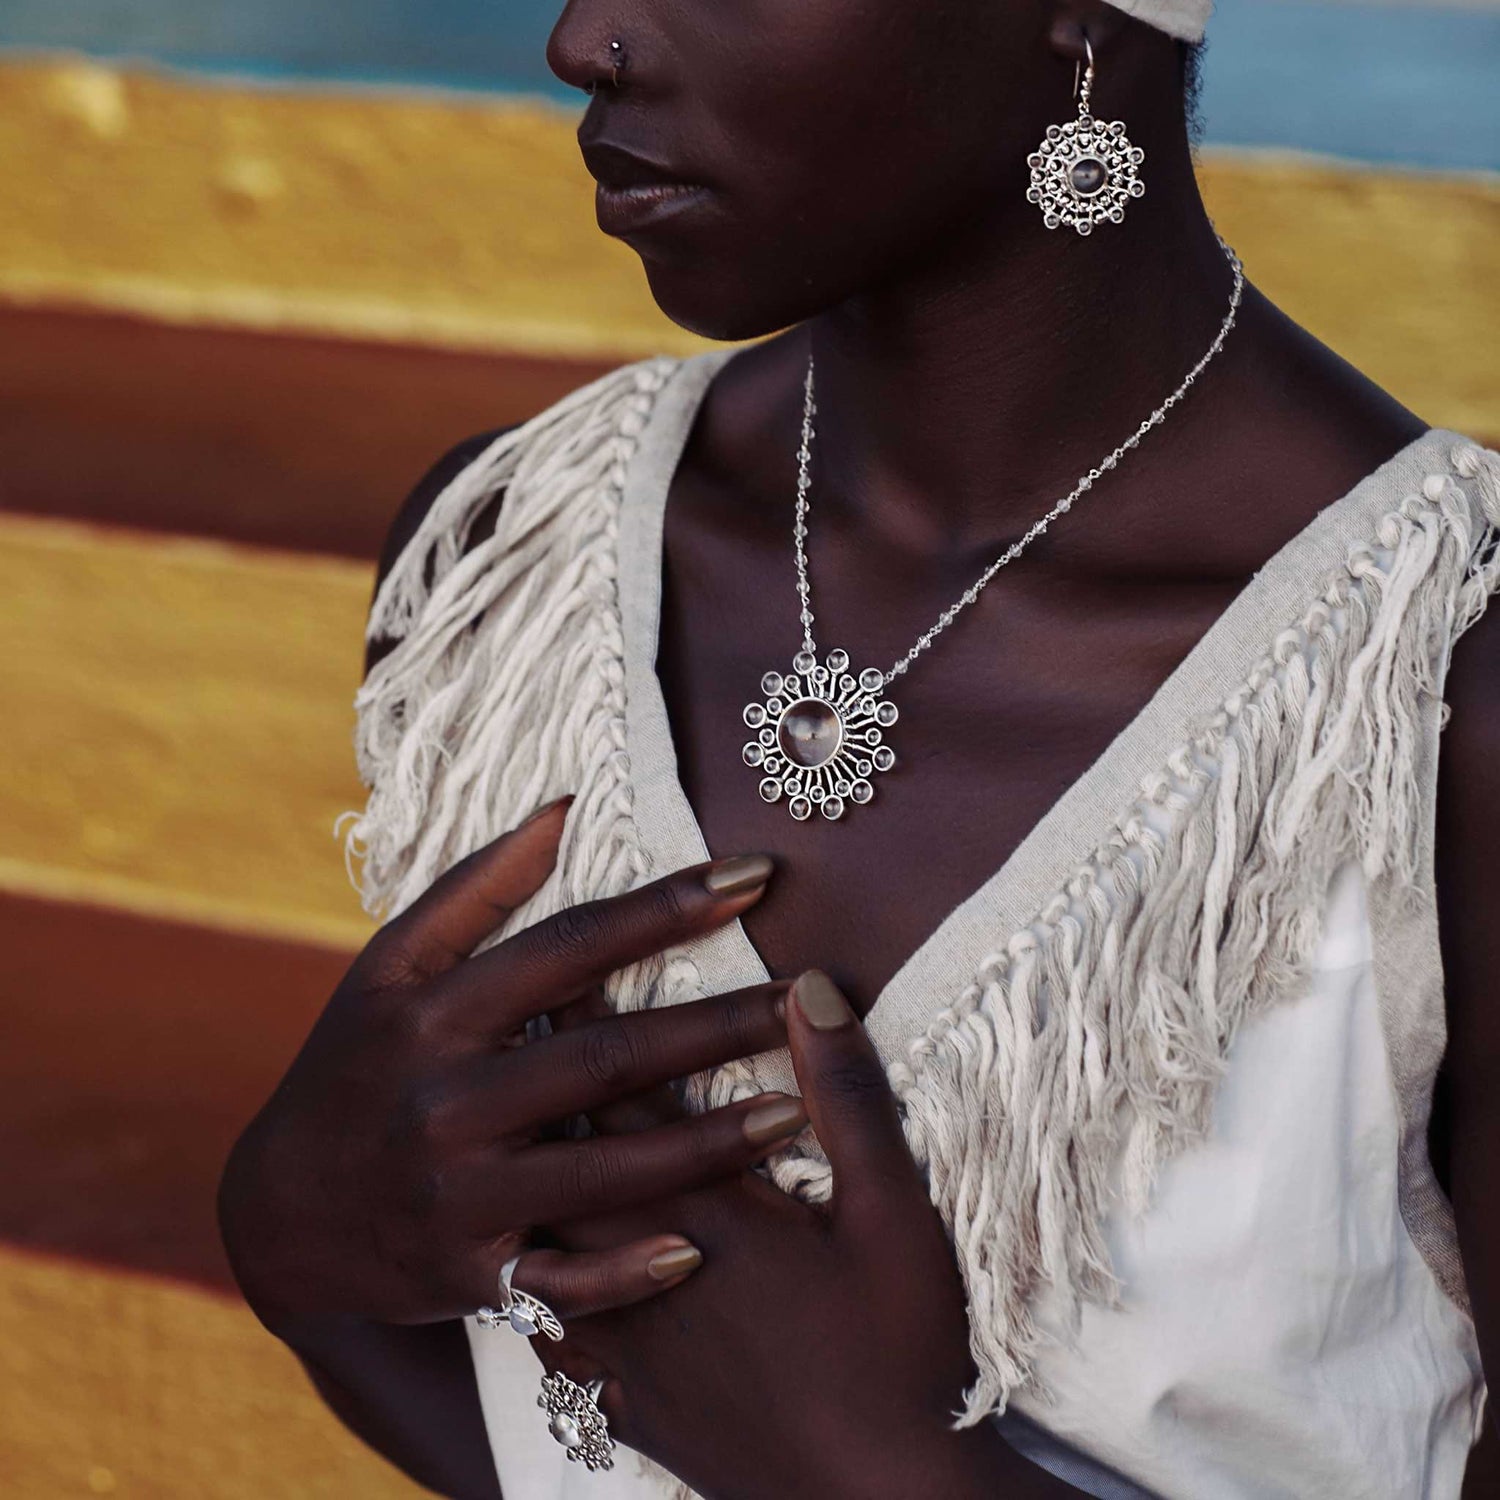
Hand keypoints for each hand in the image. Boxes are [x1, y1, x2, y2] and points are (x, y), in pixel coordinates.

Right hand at [217, 798, 809, 1338]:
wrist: (276, 1212)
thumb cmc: (352, 1063)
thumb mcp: (388, 966)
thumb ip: (474, 889)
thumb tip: (563, 810)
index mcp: (436, 1012)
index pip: (573, 946)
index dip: (668, 906)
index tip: (757, 875)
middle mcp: (448, 1099)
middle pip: (607, 1056)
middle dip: (719, 1024)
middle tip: (813, 999)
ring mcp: (458, 1194)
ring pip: (605, 1169)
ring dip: (708, 1144)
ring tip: (799, 1112)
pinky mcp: (467, 1274)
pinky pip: (561, 1280)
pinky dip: (627, 1271)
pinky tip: (701, 1247)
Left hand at [536, 970, 1021, 1499]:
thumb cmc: (900, 1352)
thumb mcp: (894, 1213)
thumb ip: (849, 1095)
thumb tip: (809, 989)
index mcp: (708, 1210)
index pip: (629, 1094)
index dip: (590, 1026)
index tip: (557, 972)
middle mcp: (646, 1265)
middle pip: (567, 1156)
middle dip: (537, 1086)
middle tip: (503, 1028)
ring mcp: (628, 1342)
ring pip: (544, 1240)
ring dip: (523, 1173)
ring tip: (496, 1126)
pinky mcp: (627, 1404)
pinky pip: (546, 1333)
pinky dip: (522, 1282)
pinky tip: (512, 1269)